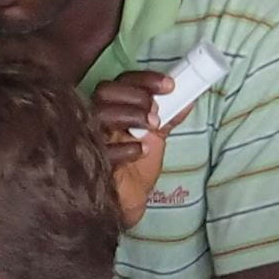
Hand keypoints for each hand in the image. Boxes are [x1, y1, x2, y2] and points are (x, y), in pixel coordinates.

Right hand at [90, 68, 173, 226]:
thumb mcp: (155, 138)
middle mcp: (96, 117)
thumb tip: (189, 100)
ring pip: (100, 114)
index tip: (170, 86)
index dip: (145, 79)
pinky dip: (124, 147)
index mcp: (112, 106)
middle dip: (135, 96)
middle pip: (105, 91)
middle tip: (157, 112)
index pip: (122, 81)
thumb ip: (168, 117)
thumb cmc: (137, 167)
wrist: (130, 199)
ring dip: (130, 115)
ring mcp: (89, 138)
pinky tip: (141, 151)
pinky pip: (101, 148)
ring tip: (153, 127)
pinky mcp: (89, 161)